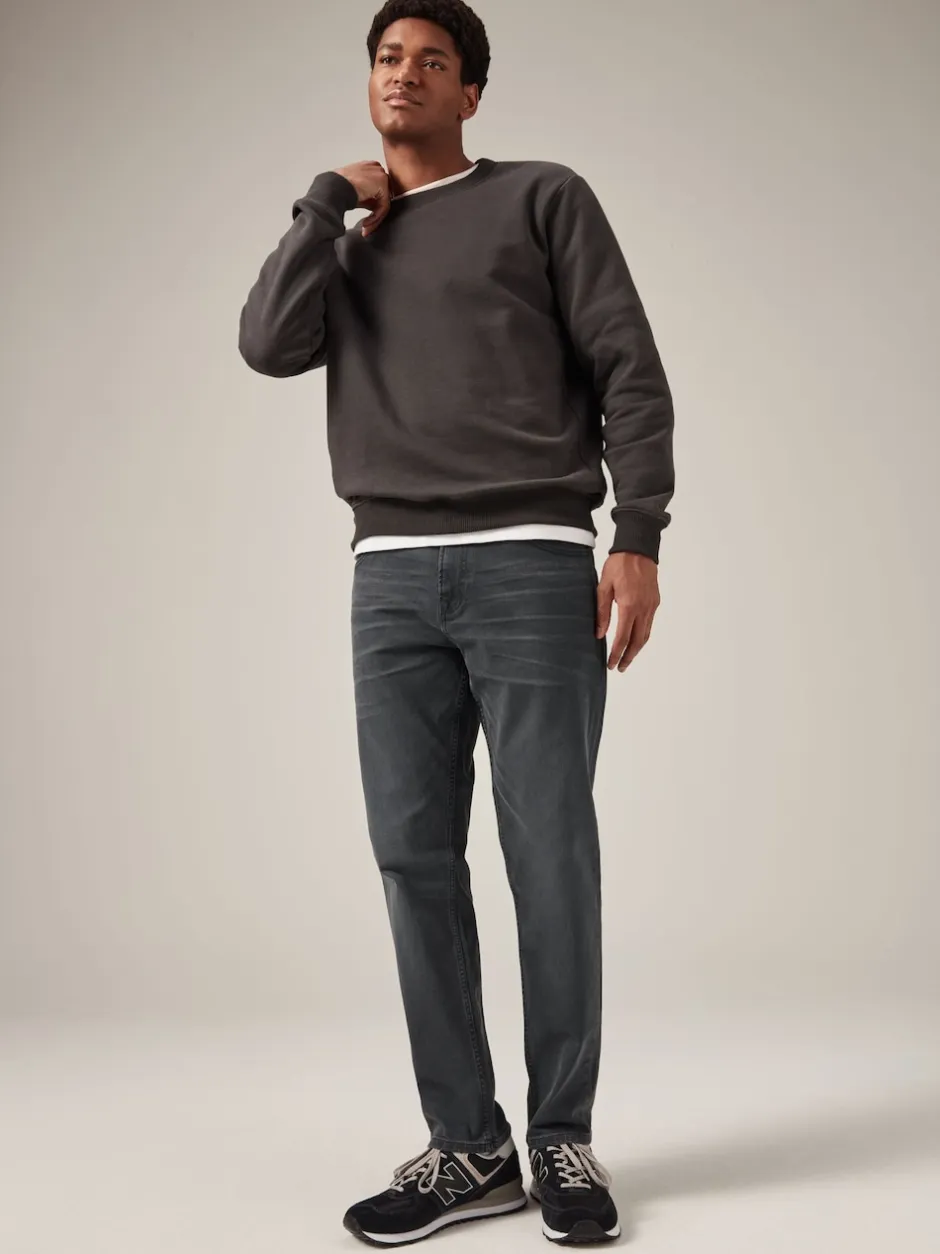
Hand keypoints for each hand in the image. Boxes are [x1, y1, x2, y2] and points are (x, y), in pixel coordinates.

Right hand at [333, 160, 390, 237]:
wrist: (332, 188)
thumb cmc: (337, 188)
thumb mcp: (356, 193)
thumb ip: (368, 197)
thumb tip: (374, 207)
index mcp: (368, 167)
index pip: (378, 190)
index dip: (373, 207)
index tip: (366, 221)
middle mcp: (375, 168)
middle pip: (382, 196)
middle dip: (375, 214)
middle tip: (366, 227)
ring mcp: (380, 174)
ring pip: (384, 202)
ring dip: (375, 218)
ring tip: (365, 228)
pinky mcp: (382, 182)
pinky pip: (384, 205)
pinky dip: (376, 217)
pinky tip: (365, 224)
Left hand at [595, 551, 660, 670]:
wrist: (638, 549)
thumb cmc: (618, 565)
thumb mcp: (603, 586)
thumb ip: (602, 611)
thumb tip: (599, 633)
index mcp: (629, 605)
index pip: (623, 637)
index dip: (617, 654)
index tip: (611, 664)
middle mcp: (643, 608)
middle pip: (637, 641)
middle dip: (628, 657)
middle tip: (620, 668)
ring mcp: (651, 606)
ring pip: (646, 635)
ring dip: (637, 649)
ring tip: (627, 658)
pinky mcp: (655, 602)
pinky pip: (649, 624)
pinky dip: (642, 636)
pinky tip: (635, 639)